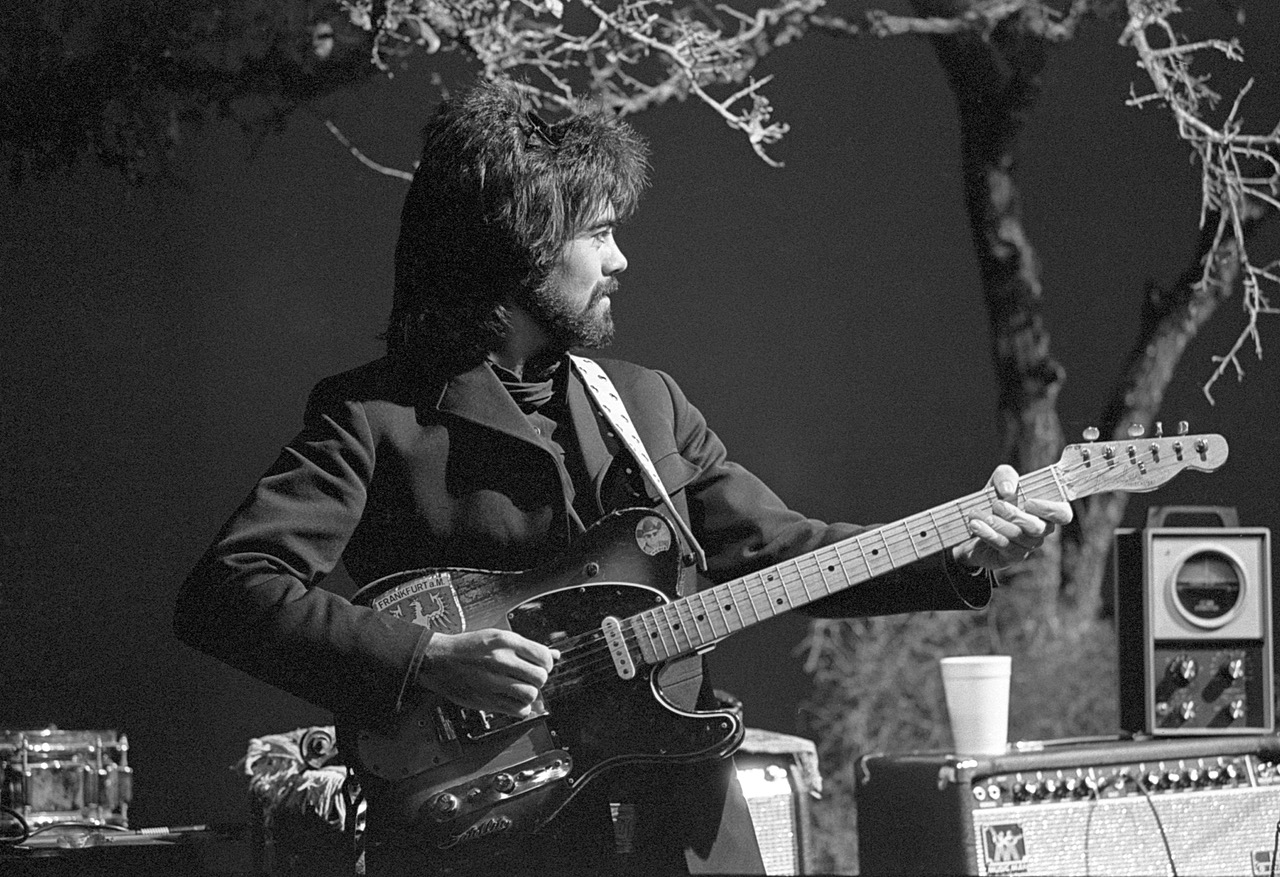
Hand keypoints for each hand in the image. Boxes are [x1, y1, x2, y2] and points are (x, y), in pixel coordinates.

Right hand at [418, 629, 558, 716]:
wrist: (438, 660)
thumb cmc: (468, 647)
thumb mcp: (497, 637)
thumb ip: (527, 647)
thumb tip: (554, 654)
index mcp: (505, 642)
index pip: (543, 656)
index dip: (546, 663)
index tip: (540, 666)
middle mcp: (501, 660)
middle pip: (540, 677)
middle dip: (539, 679)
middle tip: (530, 679)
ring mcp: (493, 681)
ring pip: (531, 695)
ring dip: (530, 694)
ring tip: (521, 690)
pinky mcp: (486, 700)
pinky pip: (518, 711)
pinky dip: (520, 708)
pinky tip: (512, 700)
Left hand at [952, 464, 1073, 572]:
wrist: (973, 523)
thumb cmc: (995, 499)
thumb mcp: (998, 482)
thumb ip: (1006, 476)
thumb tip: (1008, 490)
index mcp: (1046, 510)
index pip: (1063, 514)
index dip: (1050, 510)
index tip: (1028, 501)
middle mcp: (1042, 529)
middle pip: (1038, 528)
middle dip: (1015, 515)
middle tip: (996, 505)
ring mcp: (1028, 545)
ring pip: (1018, 536)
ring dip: (995, 523)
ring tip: (975, 513)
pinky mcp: (1013, 556)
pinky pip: (1004, 546)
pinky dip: (987, 533)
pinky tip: (975, 524)